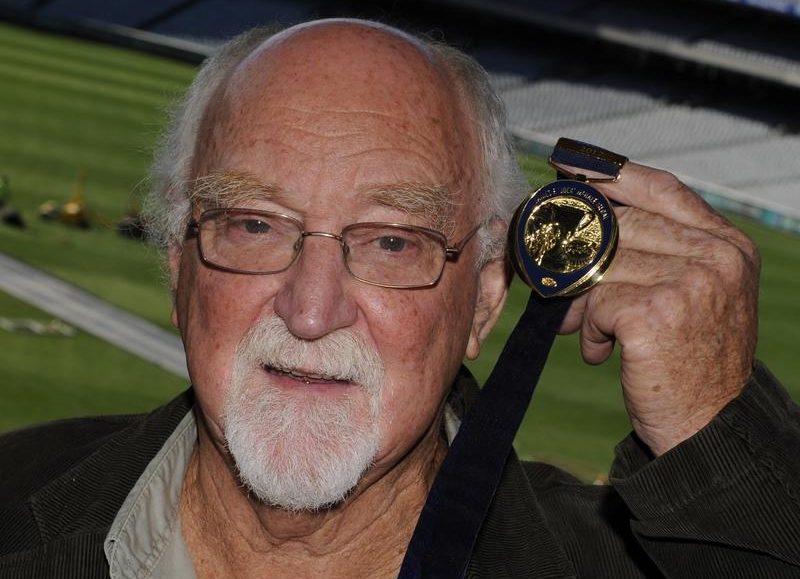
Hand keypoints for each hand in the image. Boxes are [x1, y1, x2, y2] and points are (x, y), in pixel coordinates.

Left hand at [559, 163, 759, 455]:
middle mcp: (716, 258)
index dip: (612, 175)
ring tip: (593, 330)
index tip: (570, 167)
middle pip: (620, 226)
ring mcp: (689, 284)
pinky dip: (589, 330)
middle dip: (581, 256)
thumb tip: (584, 228)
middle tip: (563, 287)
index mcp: (728, 245)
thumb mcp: (693, 296)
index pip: (663, 188)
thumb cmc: (691, 360)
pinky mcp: (656, 313)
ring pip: (601, 265)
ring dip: (583, 303)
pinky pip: (595, 303)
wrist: (709, 426)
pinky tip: (605, 352)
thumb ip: (657, 255)